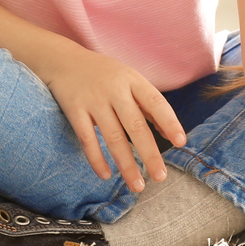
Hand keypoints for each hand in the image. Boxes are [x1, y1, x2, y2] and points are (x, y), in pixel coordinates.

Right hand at [28, 44, 186, 191]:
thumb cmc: (104, 74)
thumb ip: (149, 105)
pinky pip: (87, 138)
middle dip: (150, 153)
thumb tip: (171, 134)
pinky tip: (106, 175)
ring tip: (137, 185)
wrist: (63, 60)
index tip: (181, 142)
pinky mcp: (74, 109)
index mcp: (132, 80)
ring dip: (126, 164)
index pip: (156, 102)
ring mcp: (93, 100)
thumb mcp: (129, 80)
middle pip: (135, 125)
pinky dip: (96, 159)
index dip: (169, 122)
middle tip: (160, 177)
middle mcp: (114, 90)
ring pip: (112, 137)